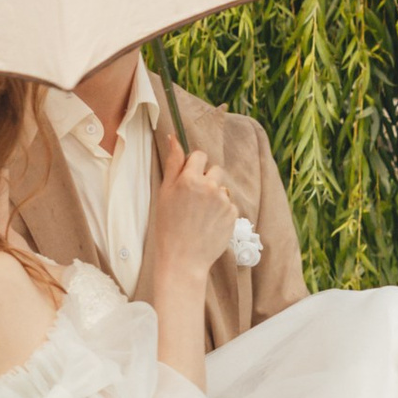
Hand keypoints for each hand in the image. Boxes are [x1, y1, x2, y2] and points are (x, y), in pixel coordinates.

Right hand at [143, 138, 239, 297]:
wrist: (183, 259)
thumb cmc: (168, 227)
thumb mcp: (164, 193)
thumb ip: (173, 164)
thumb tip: (173, 138)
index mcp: (190, 179)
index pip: (199, 155)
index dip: (193, 166)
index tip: (188, 179)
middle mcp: (210, 187)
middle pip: (214, 170)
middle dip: (206, 179)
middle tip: (193, 200)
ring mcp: (223, 201)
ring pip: (222, 188)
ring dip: (214, 196)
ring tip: (200, 215)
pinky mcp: (233, 214)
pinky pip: (229, 204)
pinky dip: (221, 211)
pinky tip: (209, 224)